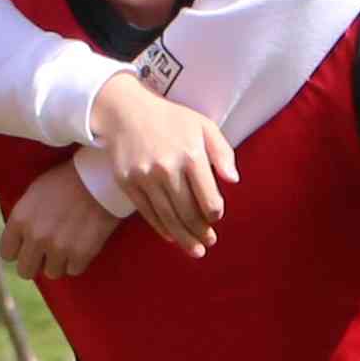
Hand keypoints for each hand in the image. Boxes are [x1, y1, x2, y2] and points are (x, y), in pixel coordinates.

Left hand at [0, 175, 126, 279]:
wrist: (100, 178)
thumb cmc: (66, 180)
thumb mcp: (34, 193)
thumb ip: (24, 219)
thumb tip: (20, 239)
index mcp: (20, 219)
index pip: (7, 253)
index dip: (18, 251)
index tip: (27, 247)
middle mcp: (36, 236)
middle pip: (25, 271)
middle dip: (35, 262)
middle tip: (47, 253)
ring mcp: (59, 247)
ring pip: (52, 273)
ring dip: (59, 262)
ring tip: (68, 245)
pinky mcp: (81, 254)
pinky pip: (74, 270)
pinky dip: (78, 260)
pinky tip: (82, 244)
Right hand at [88, 76, 234, 251]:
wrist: (125, 111)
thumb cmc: (170, 119)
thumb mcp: (203, 126)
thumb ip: (223, 152)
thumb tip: (234, 180)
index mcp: (191, 154)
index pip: (208, 198)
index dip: (215, 213)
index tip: (216, 217)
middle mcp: (167, 168)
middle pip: (188, 212)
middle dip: (201, 232)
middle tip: (209, 242)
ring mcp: (144, 177)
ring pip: (168, 217)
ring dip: (184, 238)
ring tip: (195, 250)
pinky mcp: (127, 183)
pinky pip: (147, 212)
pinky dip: (161, 228)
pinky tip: (172, 236)